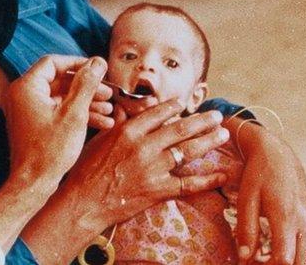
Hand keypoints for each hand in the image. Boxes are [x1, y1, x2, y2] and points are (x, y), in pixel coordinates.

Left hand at [5, 55, 109, 180]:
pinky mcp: (35, 123)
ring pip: (62, 97)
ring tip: (109, 109)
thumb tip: (98, 62)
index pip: (54, 63)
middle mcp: (23, 95)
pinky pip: (58, 111)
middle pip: (60, 80)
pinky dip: (77, 114)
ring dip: (86, 101)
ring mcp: (28, 110)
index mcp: (27, 88)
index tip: (98, 70)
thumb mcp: (74, 114)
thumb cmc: (50, 151)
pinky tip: (101, 121)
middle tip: (108, 92)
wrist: (34, 183)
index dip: (79, 64)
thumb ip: (86, 84)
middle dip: (87, 87)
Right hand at [64, 102, 229, 226]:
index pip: (157, 113)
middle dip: (201, 121)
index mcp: (128, 131)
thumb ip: (118, 124)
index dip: (173, 107)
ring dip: (208, 141)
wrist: (83, 203)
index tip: (183, 103)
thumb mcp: (99, 140)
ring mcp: (152, 169)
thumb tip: (126, 110)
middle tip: (217, 116)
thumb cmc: (86, 171)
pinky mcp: (157, 191)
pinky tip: (222, 175)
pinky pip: (188, 185)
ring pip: (187, 152)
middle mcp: (144, 147)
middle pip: (179, 129)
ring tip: (222, 134)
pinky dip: (207, 180)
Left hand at [235, 129, 305, 264]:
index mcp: (286, 217)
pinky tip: (277, 245)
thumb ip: (246, 231)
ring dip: (289, 262)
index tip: (251, 263)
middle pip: (299, 263)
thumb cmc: (258, 174)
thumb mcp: (246, 200)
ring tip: (266, 255)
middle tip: (259, 262)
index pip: (283, 260)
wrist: (277, 152)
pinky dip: (296, 252)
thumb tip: (244, 258)